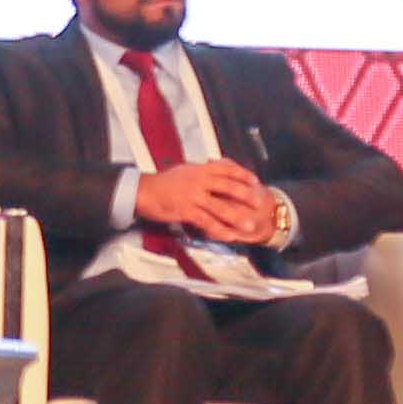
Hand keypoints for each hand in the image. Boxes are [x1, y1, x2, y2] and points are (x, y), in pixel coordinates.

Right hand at [136, 159, 277, 245]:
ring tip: (250, 226)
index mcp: (200, 168)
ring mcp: (193, 195)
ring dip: (238, 217)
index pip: (227, 168)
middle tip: (259, 204)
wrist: (143, 191)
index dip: (243, 174)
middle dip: (246, 196)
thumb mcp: (185, 170)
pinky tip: (230, 236)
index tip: (255, 181)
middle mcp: (199, 179)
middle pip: (229, 186)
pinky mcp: (186, 210)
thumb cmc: (163, 182)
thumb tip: (216, 167)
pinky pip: (207, 221)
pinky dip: (220, 229)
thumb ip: (202, 171)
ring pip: (221, 207)